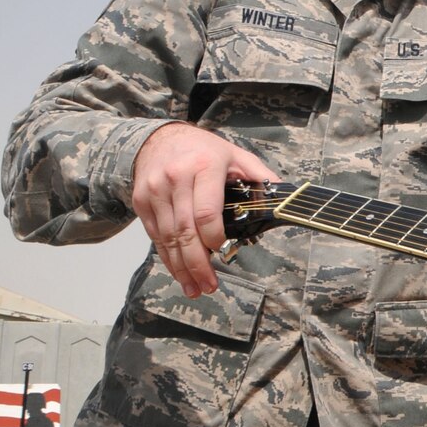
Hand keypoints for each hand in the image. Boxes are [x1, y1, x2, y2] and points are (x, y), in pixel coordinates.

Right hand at [130, 123, 278, 297]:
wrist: (158, 139)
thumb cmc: (202, 148)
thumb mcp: (235, 154)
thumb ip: (259, 174)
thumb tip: (285, 195)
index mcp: (204, 167)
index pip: (206, 211)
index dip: (214, 237)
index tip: (223, 253)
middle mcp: (176, 180)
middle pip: (185, 230)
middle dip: (197, 263)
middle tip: (209, 285)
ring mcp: (155, 192)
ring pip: (167, 237)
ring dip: (181, 267)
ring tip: (195, 287)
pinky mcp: (141, 202)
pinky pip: (155, 235)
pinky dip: (167, 257)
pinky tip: (178, 272)